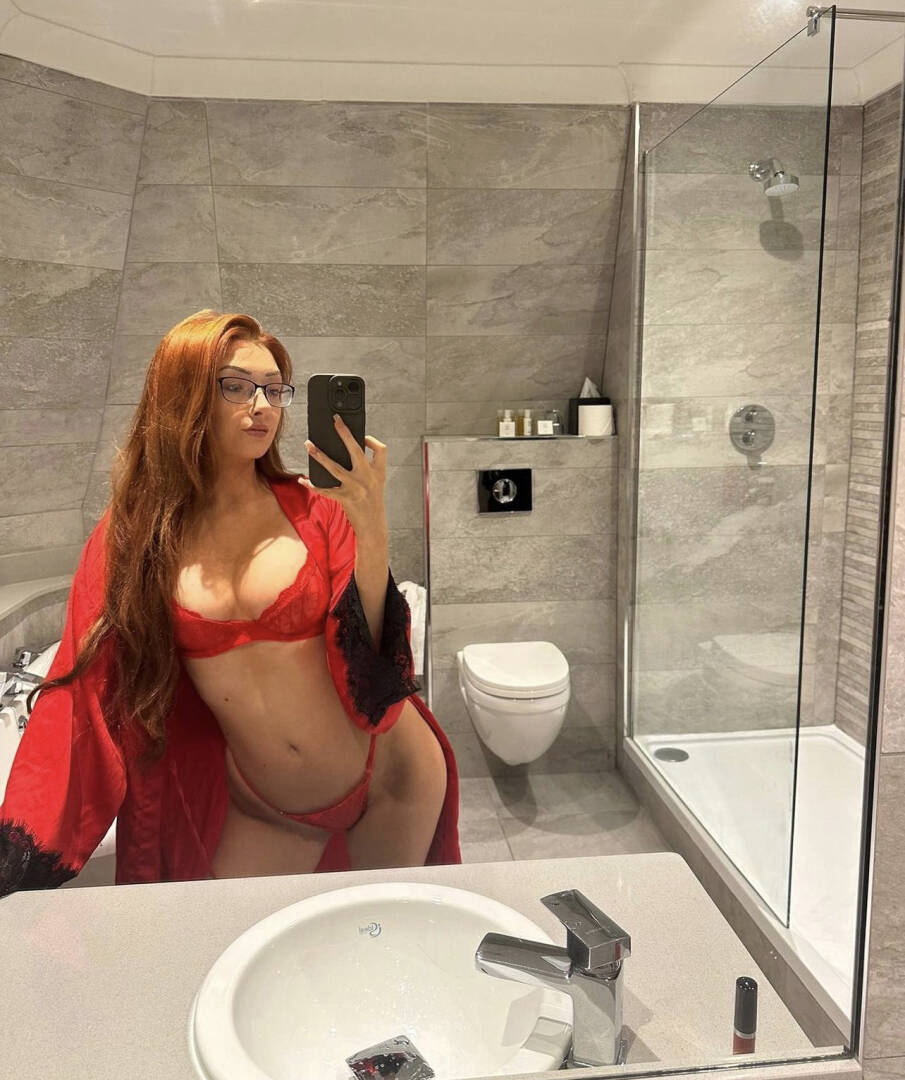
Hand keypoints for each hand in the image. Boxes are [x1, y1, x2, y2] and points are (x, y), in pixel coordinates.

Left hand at [301, 414, 387, 534]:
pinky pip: (325, 489)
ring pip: (334, 467)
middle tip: (335, 420)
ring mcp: (356, 488)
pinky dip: (312, 485)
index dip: (372, 441)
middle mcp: (368, 478)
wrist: (373, 525)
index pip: (380, 450)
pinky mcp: (345, 498)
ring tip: (308, 445)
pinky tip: (303, 480)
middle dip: (344, 433)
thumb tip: (345, 451)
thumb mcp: (377, 483)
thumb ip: (367, 468)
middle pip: (355, 451)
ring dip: (319, 455)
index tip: (363, 436)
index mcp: (378, 472)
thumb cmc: (372, 502)